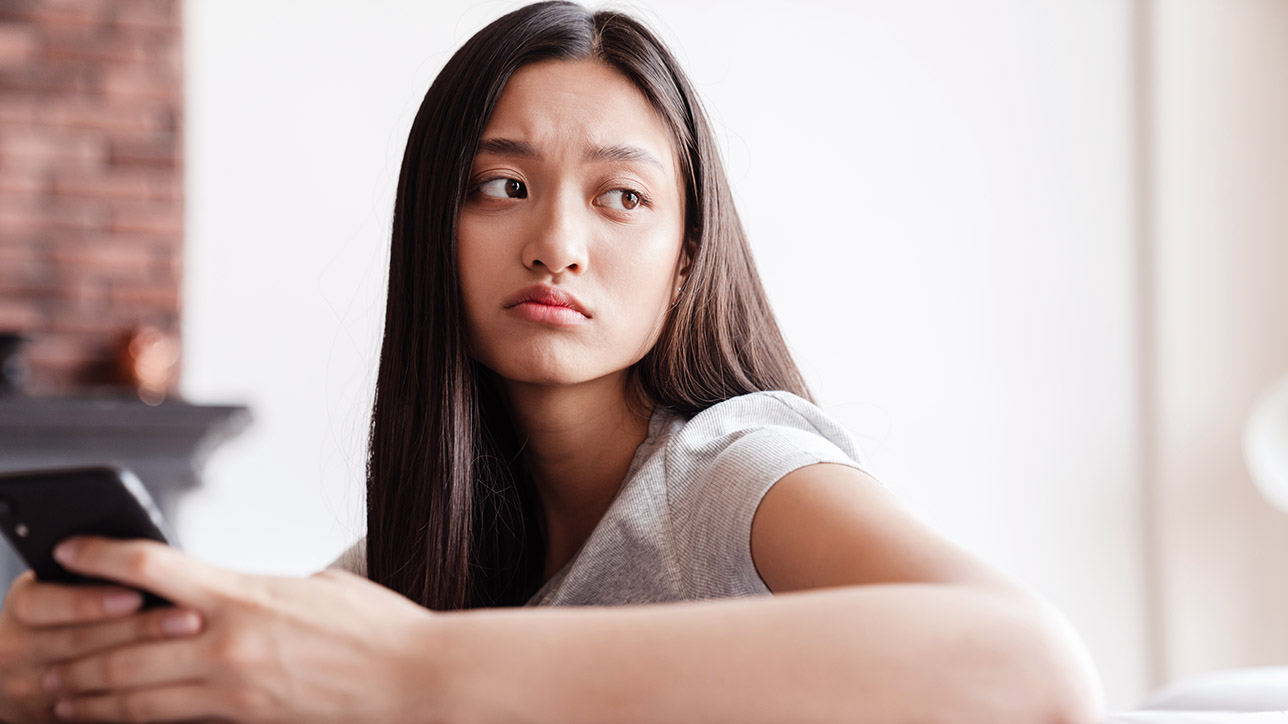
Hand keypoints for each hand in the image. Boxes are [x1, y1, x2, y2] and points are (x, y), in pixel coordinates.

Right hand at [0, 570, 203, 723]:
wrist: (24, 666)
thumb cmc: (64, 614)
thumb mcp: (64, 588)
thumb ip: (97, 577)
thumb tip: (152, 559)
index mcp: (25, 607)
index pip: (46, 603)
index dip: (91, 601)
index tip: (136, 595)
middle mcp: (16, 649)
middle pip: (79, 642)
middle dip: (139, 630)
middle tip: (190, 619)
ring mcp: (29, 689)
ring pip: (89, 681)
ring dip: (144, 668)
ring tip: (191, 651)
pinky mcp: (47, 717)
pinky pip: (93, 714)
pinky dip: (132, 702)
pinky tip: (172, 689)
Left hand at [42, 537, 437, 722]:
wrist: (412, 673)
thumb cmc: (373, 624)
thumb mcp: (314, 585)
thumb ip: (259, 591)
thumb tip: (230, 594)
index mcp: (243, 592)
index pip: (151, 567)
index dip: (100, 557)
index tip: (68, 553)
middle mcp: (226, 640)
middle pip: (122, 642)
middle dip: (75, 648)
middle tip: (43, 652)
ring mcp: (234, 686)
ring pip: (136, 693)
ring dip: (90, 695)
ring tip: (62, 696)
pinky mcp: (247, 718)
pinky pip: (174, 720)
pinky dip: (136, 719)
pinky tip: (117, 719)